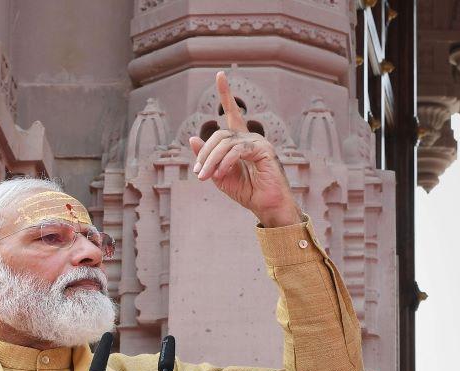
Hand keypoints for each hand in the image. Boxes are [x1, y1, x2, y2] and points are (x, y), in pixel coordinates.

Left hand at [189, 71, 300, 227]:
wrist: (266, 207)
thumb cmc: (247, 192)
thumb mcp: (220, 175)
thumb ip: (207, 158)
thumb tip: (192, 138)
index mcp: (240, 141)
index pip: (232, 113)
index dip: (226, 94)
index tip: (220, 75)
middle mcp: (250, 137)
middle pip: (220, 135)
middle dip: (205, 153)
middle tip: (198, 173)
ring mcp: (258, 142)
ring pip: (226, 142)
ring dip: (212, 160)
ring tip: (205, 177)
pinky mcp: (264, 150)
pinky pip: (238, 150)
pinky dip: (226, 162)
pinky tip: (221, 173)